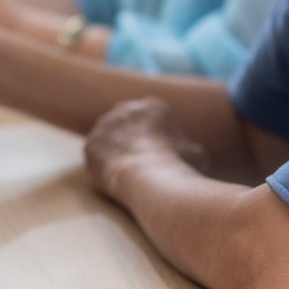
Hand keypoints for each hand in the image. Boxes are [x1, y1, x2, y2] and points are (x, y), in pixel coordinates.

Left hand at [83, 98, 210, 201]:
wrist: (153, 181)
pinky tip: (113, 177)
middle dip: (131, 139)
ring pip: (109, 136)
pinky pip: (96, 153)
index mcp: (154, 107)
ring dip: (115, 150)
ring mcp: (106, 125)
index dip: (154, 138)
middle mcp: (127, 109)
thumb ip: (186, 147)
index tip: (157, 154)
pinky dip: (102, 165)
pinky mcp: (91, 144)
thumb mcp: (197, 154)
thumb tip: (186, 153)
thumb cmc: (179, 168)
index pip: (151, 118)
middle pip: (127, 122)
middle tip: (138, 161)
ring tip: (125, 171)